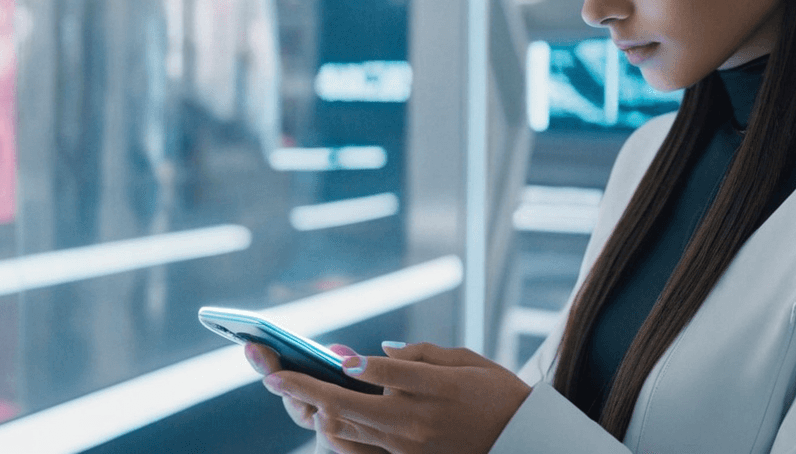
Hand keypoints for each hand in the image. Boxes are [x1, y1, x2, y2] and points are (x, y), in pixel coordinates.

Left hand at [262, 342, 532, 453]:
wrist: (523, 441)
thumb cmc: (496, 393)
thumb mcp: (468, 361)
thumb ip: (421, 354)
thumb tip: (376, 352)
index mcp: (439, 388)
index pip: (387, 373)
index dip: (356, 365)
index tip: (331, 354)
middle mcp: (419, 421)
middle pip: (352, 404)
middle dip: (306, 389)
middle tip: (272, 374)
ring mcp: (410, 446)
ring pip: (349, 430)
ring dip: (313, 410)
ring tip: (286, 389)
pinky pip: (362, 448)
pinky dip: (338, 432)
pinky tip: (320, 416)